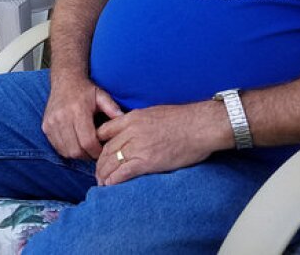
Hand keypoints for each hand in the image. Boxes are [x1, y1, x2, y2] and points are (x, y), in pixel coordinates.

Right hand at [42, 75, 122, 159]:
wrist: (64, 80)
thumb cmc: (85, 90)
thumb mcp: (101, 95)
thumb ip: (113, 108)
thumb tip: (124, 120)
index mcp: (78, 111)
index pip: (87, 141)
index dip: (97, 151)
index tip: (103, 151)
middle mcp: (62, 117)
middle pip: (76, 150)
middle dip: (88, 156)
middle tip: (95, 152)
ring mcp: (51, 123)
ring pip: (66, 151)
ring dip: (77, 154)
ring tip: (86, 149)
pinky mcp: (45, 126)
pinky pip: (57, 147)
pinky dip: (67, 150)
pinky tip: (75, 144)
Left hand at [95, 101, 231, 185]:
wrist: (201, 125)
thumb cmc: (184, 119)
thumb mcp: (154, 113)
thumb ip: (140, 122)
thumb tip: (136, 132)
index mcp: (132, 117)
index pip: (104, 131)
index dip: (99, 145)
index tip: (100, 155)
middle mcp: (131, 131)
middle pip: (106, 149)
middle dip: (100, 164)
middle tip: (99, 173)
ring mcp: (138, 146)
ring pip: (111, 162)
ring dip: (104, 174)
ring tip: (102, 183)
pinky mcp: (147, 161)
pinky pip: (123, 172)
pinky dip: (114, 180)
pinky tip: (110, 186)